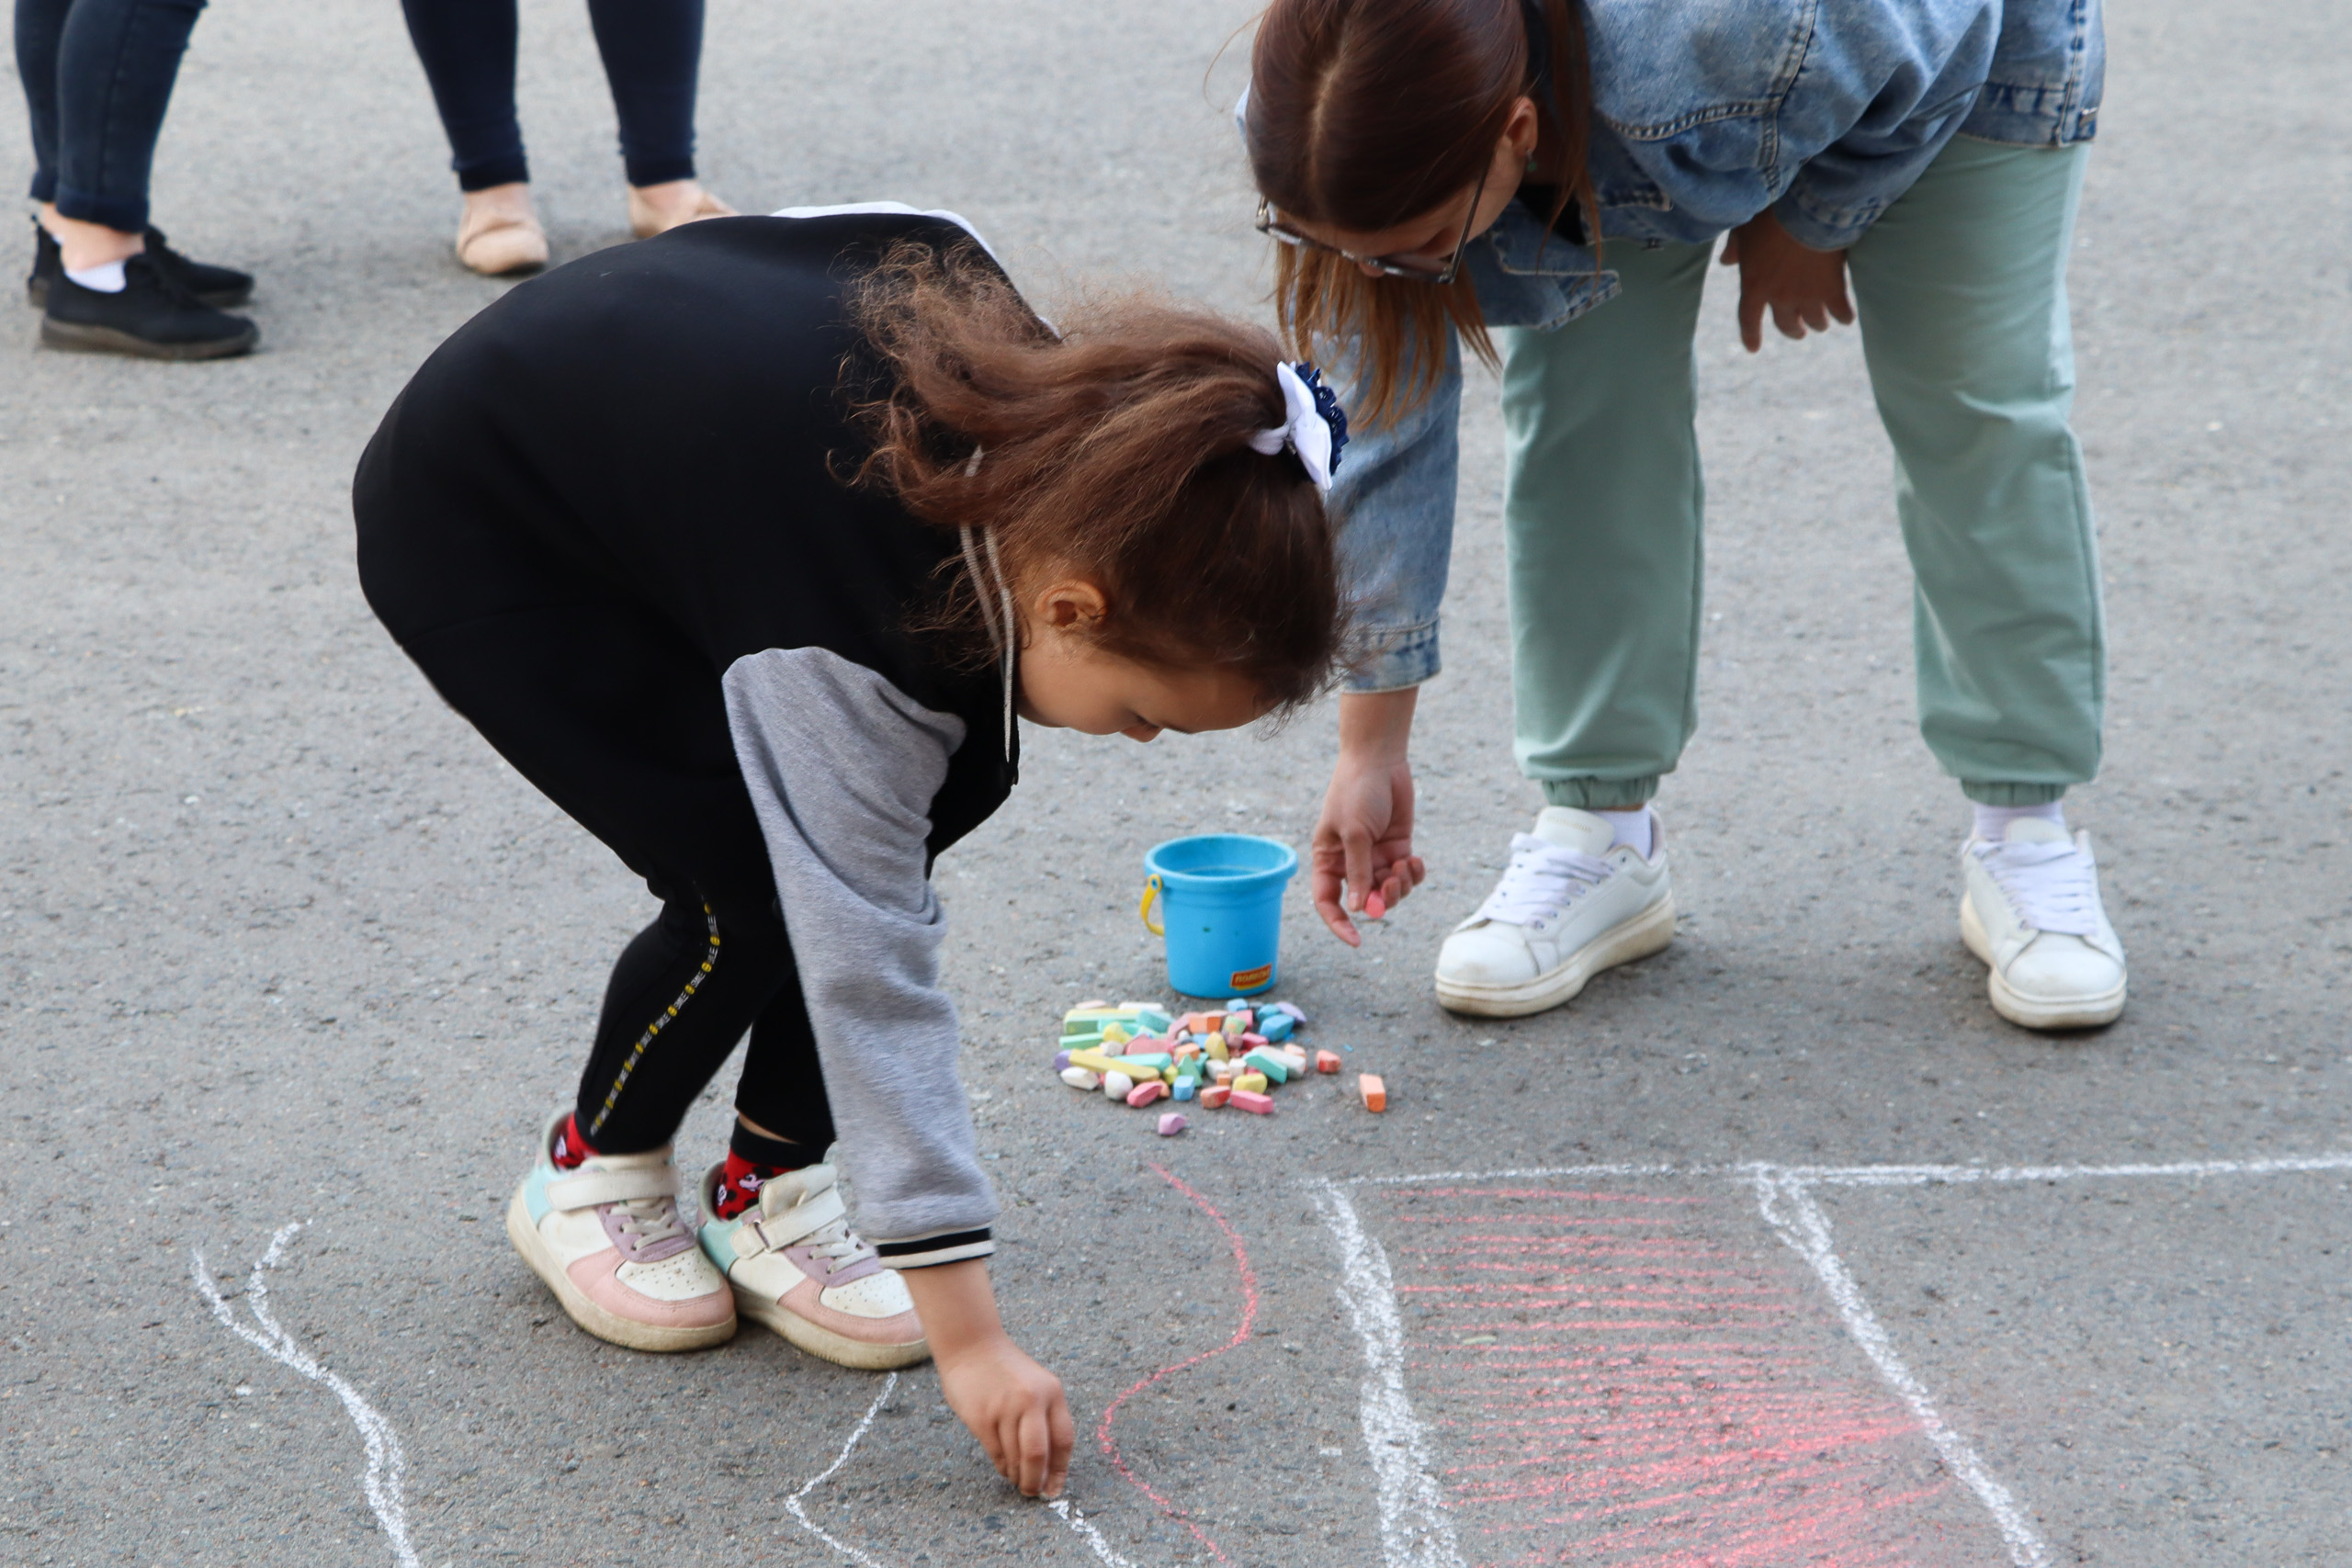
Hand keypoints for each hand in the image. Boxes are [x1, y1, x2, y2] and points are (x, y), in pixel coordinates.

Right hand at [901, 1260, 1072, 1496]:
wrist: (971, 1345)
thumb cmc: (1005, 1370)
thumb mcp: (1036, 1385)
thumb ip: (1045, 1417)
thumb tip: (1049, 1465)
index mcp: (1052, 1392)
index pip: (1064, 1440)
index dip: (1060, 1469)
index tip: (1055, 1488)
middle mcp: (1032, 1400)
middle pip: (1039, 1454)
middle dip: (1037, 1480)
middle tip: (1033, 1493)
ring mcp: (1005, 1408)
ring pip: (1016, 1457)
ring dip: (1017, 1475)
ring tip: (1017, 1479)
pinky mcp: (982, 1417)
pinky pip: (996, 1453)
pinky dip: (1002, 1466)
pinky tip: (1004, 1468)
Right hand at [1311, 688, 1427, 945]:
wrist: (1380, 760)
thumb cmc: (1358, 792)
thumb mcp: (1355, 833)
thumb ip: (1358, 872)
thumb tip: (1360, 909)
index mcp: (1328, 859)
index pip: (1327, 901)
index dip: (1339, 923)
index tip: (1357, 940)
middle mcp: (1351, 862)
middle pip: (1365, 901)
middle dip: (1382, 900)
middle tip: (1393, 885)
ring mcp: (1375, 856)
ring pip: (1390, 891)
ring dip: (1401, 885)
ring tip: (1406, 864)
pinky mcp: (1397, 847)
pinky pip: (1407, 874)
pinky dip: (1414, 873)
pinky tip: (1415, 859)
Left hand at [1718, 209, 1852, 352]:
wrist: (1808, 210)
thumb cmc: (1771, 215)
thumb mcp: (1744, 229)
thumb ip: (1735, 248)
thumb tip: (1725, 260)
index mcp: (1754, 286)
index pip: (1748, 319)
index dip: (1750, 336)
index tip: (1753, 348)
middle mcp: (1780, 297)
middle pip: (1786, 324)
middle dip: (1793, 331)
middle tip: (1800, 332)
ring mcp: (1807, 295)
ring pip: (1815, 321)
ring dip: (1818, 324)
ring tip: (1822, 323)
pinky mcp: (1833, 289)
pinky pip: (1841, 311)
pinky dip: (1844, 316)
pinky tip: (1846, 318)